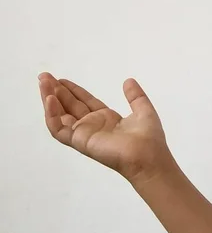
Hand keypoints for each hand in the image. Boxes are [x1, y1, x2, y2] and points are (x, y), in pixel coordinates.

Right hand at [39, 73, 172, 182]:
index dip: (73, 90)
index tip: (61, 79)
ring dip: (49, 99)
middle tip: (44, 76)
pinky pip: (59, 129)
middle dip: (56, 91)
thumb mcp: (143, 109)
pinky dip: (52, 115)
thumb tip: (128, 80)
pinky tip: (50, 99)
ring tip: (43, 83)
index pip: (84, 101)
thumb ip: (135, 95)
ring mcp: (84, 134)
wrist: (148, 156)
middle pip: (69, 106)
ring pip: (60, 116)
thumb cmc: (148, 137)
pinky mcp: (79, 141)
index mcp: (106, 119)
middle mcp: (92, 126)